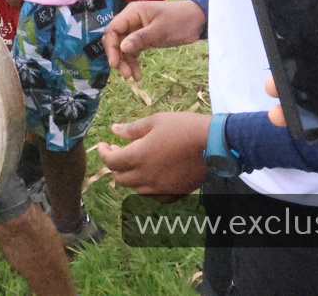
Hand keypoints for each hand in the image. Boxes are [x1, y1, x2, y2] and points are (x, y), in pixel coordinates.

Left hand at [95, 111, 210, 198]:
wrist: (213, 143)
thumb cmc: (183, 127)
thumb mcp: (154, 121)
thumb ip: (131, 129)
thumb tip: (114, 130)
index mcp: (138, 157)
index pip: (110, 162)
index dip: (104, 153)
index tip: (104, 145)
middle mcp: (146, 176)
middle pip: (120, 177)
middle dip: (115, 164)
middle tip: (118, 151)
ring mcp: (160, 188)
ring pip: (135, 188)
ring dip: (129, 176)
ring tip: (134, 162)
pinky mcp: (174, 193)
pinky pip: (153, 196)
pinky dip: (146, 188)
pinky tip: (150, 176)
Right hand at [104, 0, 206, 80]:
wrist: (197, 20)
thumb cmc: (179, 20)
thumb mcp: (161, 29)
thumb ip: (140, 38)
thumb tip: (122, 47)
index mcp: (132, 13)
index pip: (113, 29)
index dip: (111, 46)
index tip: (114, 63)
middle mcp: (131, 21)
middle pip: (116, 40)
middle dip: (118, 57)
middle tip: (124, 73)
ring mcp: (136, 30)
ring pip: (123, 48)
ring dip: (125, 62)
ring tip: (131, 77)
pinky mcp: (143, 39)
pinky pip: (133, 51)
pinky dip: (134, 62)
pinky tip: (138, 74)